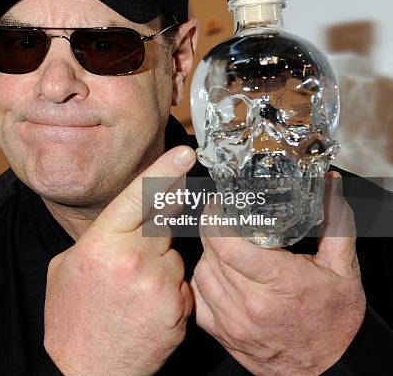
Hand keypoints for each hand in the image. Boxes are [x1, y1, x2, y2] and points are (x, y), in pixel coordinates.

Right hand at [44, 146, 195, 374]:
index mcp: (104, 244)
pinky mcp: (178, 311)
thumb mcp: (68, 266)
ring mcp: (160, 287)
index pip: (139, 196)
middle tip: (135, 250)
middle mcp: (136, 261)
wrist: (84, 372)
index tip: (184, 153)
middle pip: (162, 223)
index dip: (163, 170)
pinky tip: (144, 307)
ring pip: (173, 256)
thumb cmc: (70, 318)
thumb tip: (123, 220)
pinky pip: (180, 285)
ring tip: (132, 291)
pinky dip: (167, 291)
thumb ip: (97, 237)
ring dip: (158, 265)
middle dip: (153, 229)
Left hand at [190, 172, 365, 375]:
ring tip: (223, 244)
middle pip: (211, 254)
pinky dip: (203, 279)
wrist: (329, 369)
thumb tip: (328, 183)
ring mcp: (233, 322)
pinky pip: (197, 296)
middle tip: (221, 217)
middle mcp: (251, 305)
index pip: (228, 245)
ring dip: (207, 253)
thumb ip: (335, 222)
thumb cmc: (335, 320)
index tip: (219, 204)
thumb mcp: (344, 269)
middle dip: (212, 229)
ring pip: (201, 272)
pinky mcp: (221, 333)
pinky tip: (219, 272)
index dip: (216, 219)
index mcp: (280, 284)